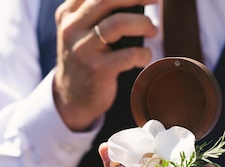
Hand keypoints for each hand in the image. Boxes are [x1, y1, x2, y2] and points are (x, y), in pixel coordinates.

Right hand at [53, 0, 157, 130]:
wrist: (72, 99)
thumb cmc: (85, 59)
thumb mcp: (80, 31)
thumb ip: (96, 12)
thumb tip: (136, 0)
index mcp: (68, 14)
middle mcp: (71, 28)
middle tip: (156, 0)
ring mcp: (83, 49)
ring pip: (118, 23)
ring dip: (143, 24)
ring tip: (152, 30)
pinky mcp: (97, 70)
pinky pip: (129, 54)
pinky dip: (144, 53)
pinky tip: (145, 57)